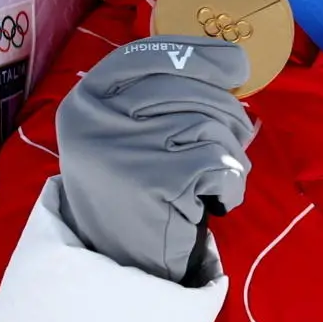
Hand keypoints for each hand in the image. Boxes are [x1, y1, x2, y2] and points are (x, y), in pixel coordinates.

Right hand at [52, 37, 256, 285]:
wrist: (125, 266)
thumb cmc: (136, 193)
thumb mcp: (126, 136)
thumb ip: (157, 97)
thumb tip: (228, 61)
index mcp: (84, 103)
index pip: (146, 56)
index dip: (198, 55)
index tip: (235, 64)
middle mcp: (95, 123)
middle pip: (187, 88)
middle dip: (226, 111)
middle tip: (238, 136)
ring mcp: (122, 151)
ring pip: (209, 124)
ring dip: (231, 152)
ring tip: (216, 179)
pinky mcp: (155, 182)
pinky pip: (219, 162)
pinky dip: (231, 183)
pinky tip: (216, 201)